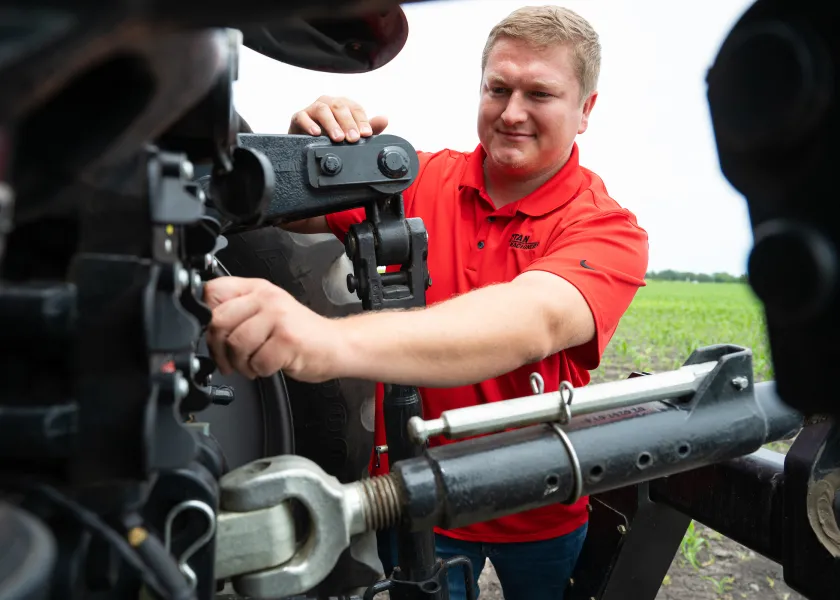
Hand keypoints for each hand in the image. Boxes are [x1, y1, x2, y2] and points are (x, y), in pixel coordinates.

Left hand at [203, 276, 339, 381]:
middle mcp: (267, 298)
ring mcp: (279, 317)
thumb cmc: (300, 333)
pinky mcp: (288, 340)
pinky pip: (257, 361)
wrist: (335, 345)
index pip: (212, 291)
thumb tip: (204, 327)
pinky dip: (259, 371)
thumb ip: (238, 312)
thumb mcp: (266, 312)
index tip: (213, 334)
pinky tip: (269, 365)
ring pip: (236, 344)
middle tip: (229, 359)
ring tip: (253, 363)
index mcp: (257, 289)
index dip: (205, 317)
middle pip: (219, 321)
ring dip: (240, 363)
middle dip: (219, 348)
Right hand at [288, 95, 387, 142]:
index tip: (367, 134)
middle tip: (353, 139)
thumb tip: (385, 119)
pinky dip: (309, 124)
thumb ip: (368, 128)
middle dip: (348, 123)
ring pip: (322, 109)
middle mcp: (328, 103)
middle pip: (340, 107)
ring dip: (331, 124)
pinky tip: (316, 133)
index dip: (362, 120)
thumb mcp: (352, 135)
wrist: (308, 146)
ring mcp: (312, 109)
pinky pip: (302, 117)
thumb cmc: (332, 138)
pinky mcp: (298, 117)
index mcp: (343, 105)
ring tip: (338, 138)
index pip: (355, 108)